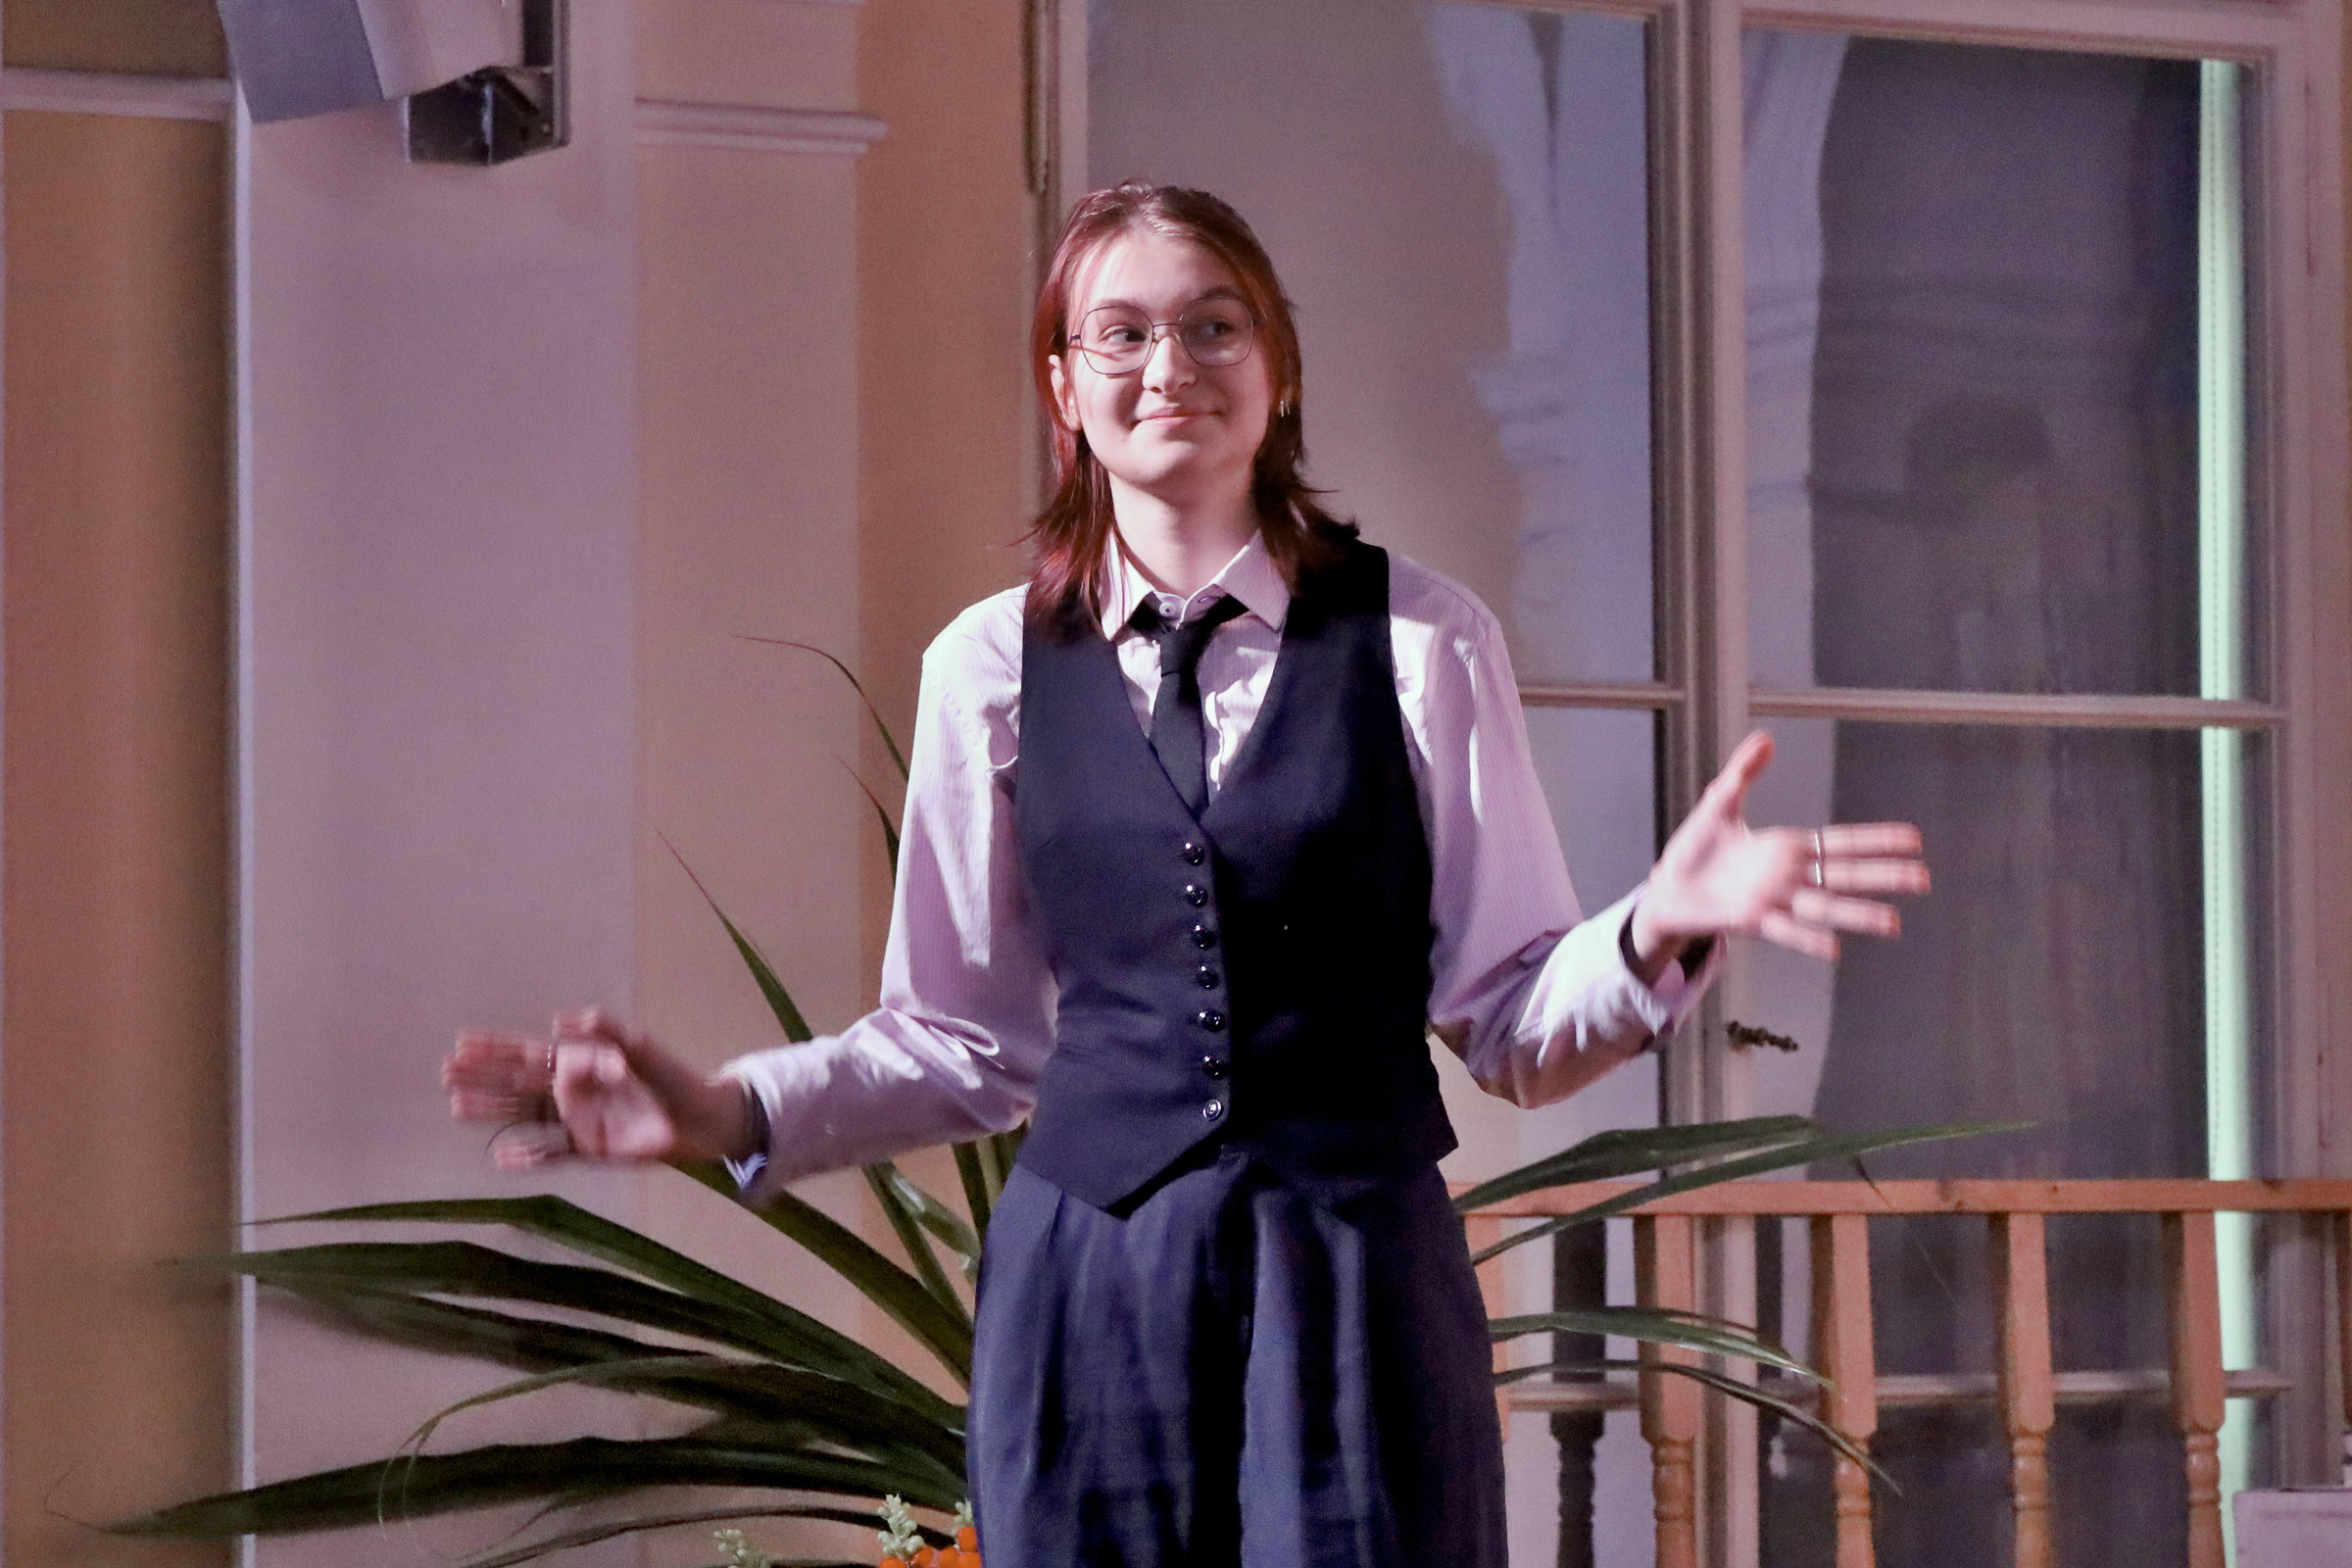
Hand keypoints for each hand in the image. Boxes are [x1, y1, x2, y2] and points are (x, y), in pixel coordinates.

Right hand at [442, 1008, 758, 1169]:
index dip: (496, 1048)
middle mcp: (573, 1091)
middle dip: (482, 1077)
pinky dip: (528, 1156)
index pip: (530, 1052)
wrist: (700, 1118)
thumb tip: (559, 1021)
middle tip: (445, 1074)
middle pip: (518, 1083)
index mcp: (581, 1062)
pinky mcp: (590, 1149)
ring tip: (457, 1107)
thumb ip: (605, 1032)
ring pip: (526, 1115)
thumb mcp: (639, 1048)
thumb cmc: (671, 1077)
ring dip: (493, 1111)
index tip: (461, 1044)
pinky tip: (500, 1157)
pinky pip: (552, 1154)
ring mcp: (578, 1121)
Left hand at [1630, 730, 1927, 968]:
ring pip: (1824, 907)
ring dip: (1858, 914)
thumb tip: (1767, 739)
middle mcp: (1788, 877)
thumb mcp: (1719, 803)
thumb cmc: (1693, 852)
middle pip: (1845, 875)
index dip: (1875, 840)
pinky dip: (1809, 939)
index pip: (1842, 843)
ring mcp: (1773, 901)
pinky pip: (1786, 930)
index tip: (1913, 840)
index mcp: (1787, 849)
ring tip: (1893, 923)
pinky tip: (1834, 947)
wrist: (1664, 889)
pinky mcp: (1750, 921)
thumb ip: (1744, 772)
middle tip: (1923, 879)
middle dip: (1884, 876)